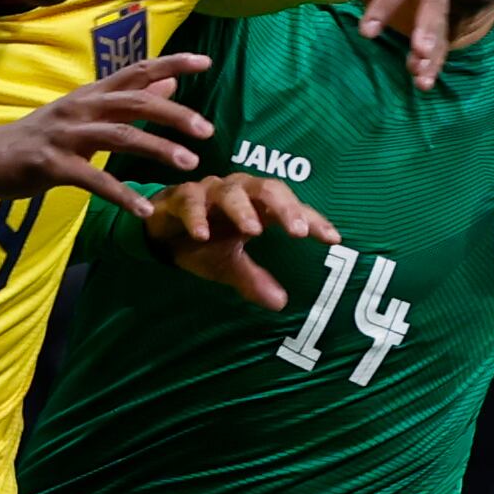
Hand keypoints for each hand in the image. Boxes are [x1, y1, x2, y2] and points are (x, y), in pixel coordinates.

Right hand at [0, 54, 217, 218]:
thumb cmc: (42, 136)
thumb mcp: (86, 112)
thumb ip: (128, 98)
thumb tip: (170, 78)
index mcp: (91, 94)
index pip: (137, 71)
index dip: (172, 63)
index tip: (206, 61)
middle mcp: (81, 107)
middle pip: (135, 102)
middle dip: (174, 114)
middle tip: (206, 130)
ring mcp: (66, 135)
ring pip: (120, 137)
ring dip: (157, 149)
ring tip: (188, 165)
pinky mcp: (52, 165)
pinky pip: (94, 180)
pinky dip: (122, 195)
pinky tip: (144, 210)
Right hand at [141, 173, 335, 311]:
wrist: (160, 231)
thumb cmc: (204, 242)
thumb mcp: (229, 265)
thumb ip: (254, 280)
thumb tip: (280, 304)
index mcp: (257, 205)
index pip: (291, 209)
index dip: (313, 221)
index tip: (333, 239)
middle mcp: (239, 191)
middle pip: (267, 189)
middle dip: (285, 208)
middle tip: (297, 231)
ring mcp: (210, 192)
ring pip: (230, 193)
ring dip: (242, 210)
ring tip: (253, 231)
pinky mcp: (181, 197)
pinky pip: (190, 202)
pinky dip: (197, 218)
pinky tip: (201, 236)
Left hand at [325, 0, 452, 88]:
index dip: (385, 4)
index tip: (366, 33)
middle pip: (434, 2)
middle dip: (427, 28)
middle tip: (420, 51)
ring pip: (440, 26)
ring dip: (433, 53)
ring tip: (421, 78)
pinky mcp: (436, 21)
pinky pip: (440, 43)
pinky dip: (433, 63)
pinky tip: (423, 82)